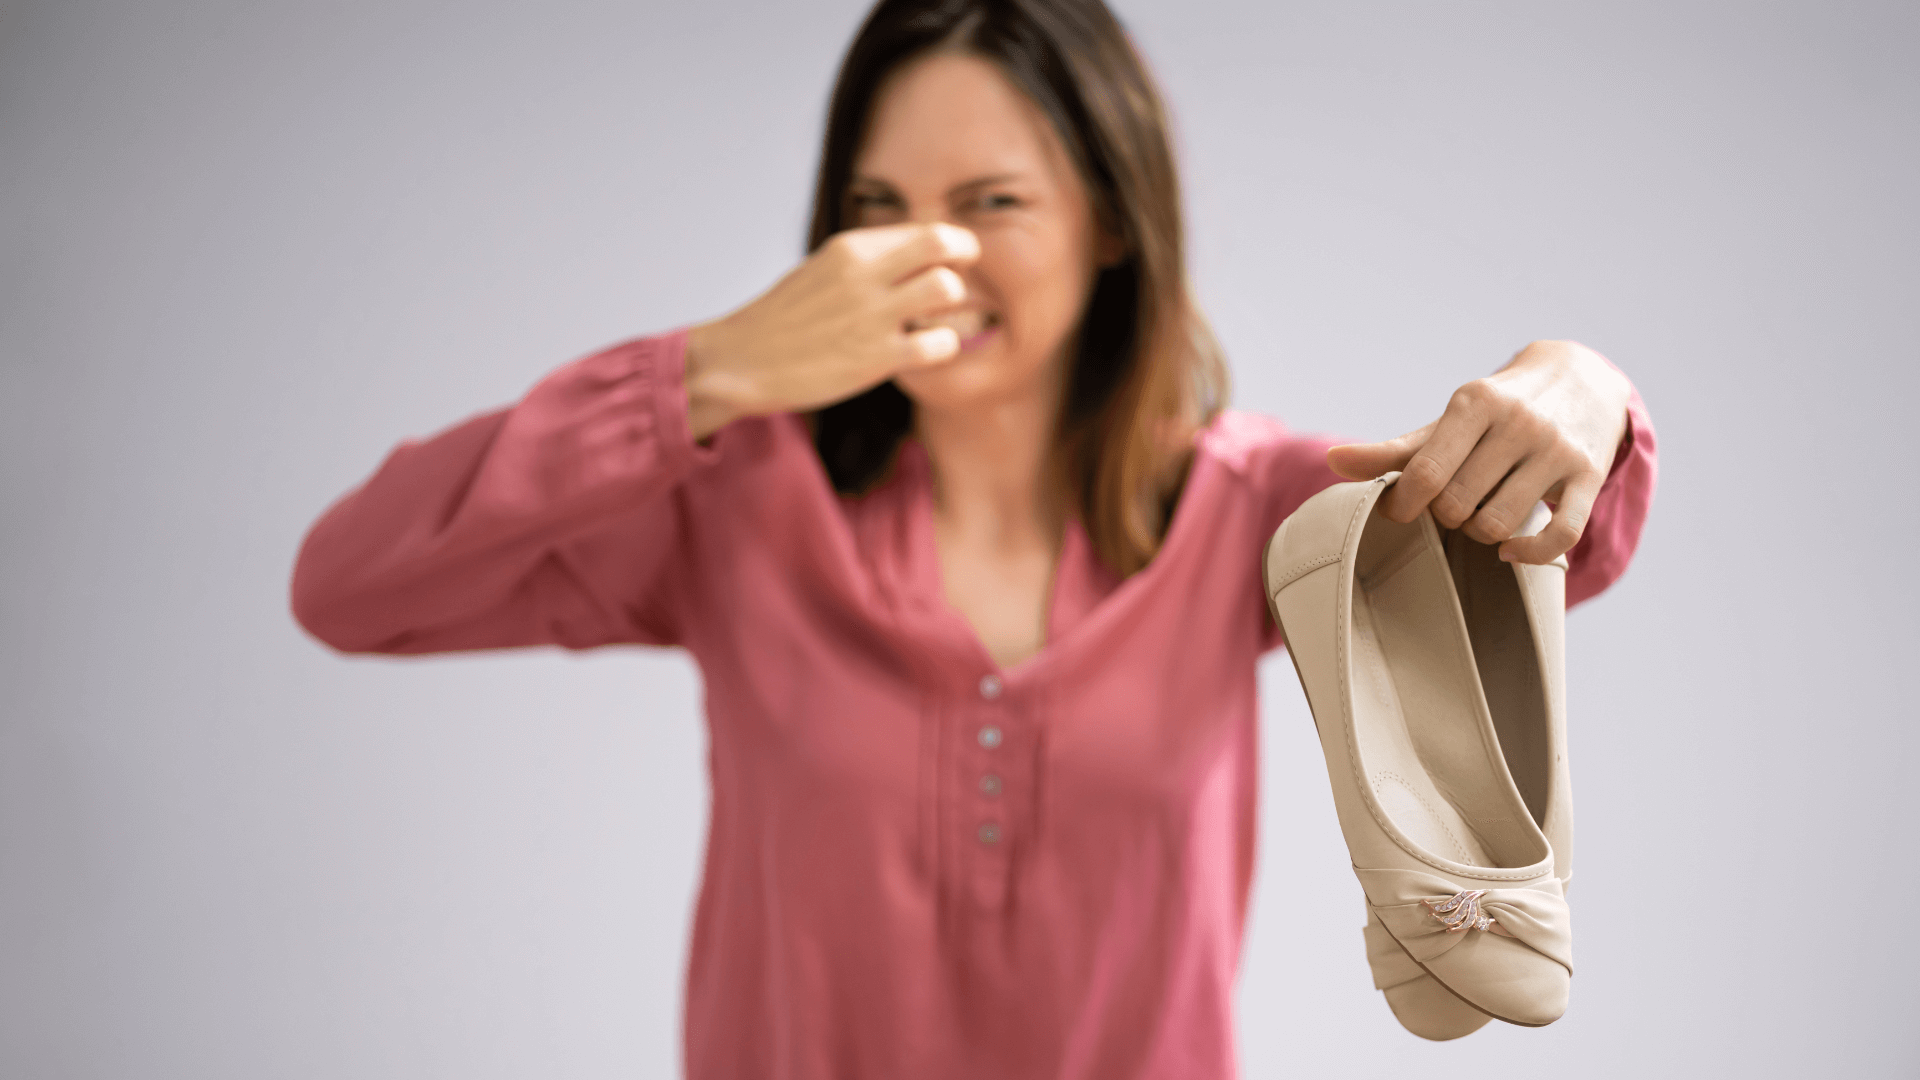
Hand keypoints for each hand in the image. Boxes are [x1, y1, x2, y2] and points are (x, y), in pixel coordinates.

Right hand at [682, 223, 980, 438]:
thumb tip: (915, 258)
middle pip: (944, 243)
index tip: (943, 264)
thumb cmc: (782, 320)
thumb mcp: (822, 271)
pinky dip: (942, 347)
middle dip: (963, 260)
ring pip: (948, 290)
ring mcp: (872, 316)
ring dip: (953, 307)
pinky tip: (921, 352)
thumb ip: (867, 262)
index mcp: (850, 247)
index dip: (945, 246)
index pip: (923, 229)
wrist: (741, 361)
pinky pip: (940, 344)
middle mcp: (864, 274)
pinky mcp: (877, 359)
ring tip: (934, 320)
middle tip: (956, 280)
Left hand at [1325, 340, 1632, 564]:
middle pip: (1458, 504)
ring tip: (1479, 515)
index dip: (1404, 504)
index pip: (1426, 473)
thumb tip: (1332, 462)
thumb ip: (1394, 450)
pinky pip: (1560, 536)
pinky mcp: (1590, 476)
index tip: (1402, 510)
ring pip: (1500, 523)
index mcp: (1475, 402)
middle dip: (1445, 516)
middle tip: (1450, 505)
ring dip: (1479, 534)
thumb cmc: (1497, 410)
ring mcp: (1558, 449)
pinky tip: (1508, 550)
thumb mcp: (1448, 421)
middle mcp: (1520, 422)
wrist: (1579, 378)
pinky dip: (1528, 554)